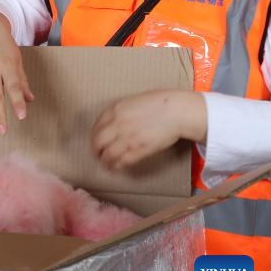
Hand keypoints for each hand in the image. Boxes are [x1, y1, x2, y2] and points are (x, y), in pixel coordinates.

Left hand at [91, 89, 206, 169]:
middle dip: (95, 151)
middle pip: (98, 142)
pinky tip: (117, 168)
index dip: (94, 138)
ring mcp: (128, 137)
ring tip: (106, 165)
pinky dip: (118, 166)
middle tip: (97, 156)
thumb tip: (112, 123)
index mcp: (114, 110)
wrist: (176, 110)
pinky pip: (123, 161)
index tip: (95, 143)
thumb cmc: (159, 103)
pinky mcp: (140, 149)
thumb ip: (120, 112)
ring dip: (105, 162)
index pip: (96, 127)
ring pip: (108, 154)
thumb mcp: (133, 102)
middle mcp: (118, 124)